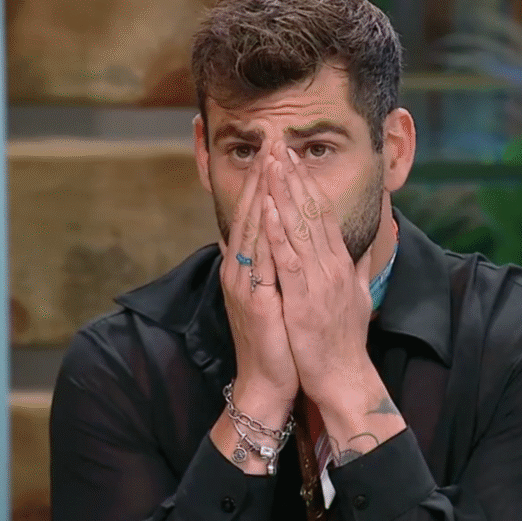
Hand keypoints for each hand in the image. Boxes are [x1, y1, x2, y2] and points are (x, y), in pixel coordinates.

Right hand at [216, 154, 297, 404]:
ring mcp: (243, 283)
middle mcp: (240, 269)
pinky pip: (258, 260)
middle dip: (262, 175)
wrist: (270, 381)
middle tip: (271, 139)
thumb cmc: (278, 338)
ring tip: (269, 161)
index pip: (257, 212)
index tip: (276, 149)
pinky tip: (268, 208)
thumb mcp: (277, 293)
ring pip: (251, 229)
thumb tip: (281, 239)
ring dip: (260, 193)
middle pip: (251, 212)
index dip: (266, 180)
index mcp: (248, 265)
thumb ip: (276, 263)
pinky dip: (262, 232)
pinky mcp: (252, 300)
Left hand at [261, 144, 373, 407]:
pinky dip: (279, 232)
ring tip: (272, 164)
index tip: (293, 159)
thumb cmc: (346, 340)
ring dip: (284, 194)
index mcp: (341, 264)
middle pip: (312, 212)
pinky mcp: (304, 299)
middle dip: (294, 177)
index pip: (322, 214)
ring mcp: (319, 281)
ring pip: (300, 228)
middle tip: (279, 146)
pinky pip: (290, 259)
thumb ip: (362, 266)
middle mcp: (333, 266)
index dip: (307, 184)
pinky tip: (268, 209)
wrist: (344, 378)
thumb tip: (368, 242)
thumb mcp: (360, 296)